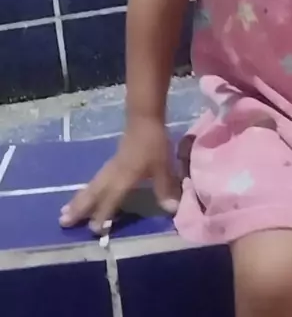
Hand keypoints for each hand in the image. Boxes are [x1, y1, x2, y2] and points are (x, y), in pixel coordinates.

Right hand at [59, 117, 180, 233]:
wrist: (144, 118)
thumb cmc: (153, 142)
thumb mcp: (163, 166)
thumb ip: (165, 188)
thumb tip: (172, 211)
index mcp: (124, 177)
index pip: (111, 199)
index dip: (103, 215)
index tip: (93, 231)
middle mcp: (112, 174)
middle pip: (93, 193)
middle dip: (79, 208)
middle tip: (62, 221)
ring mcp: (110, 167)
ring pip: (91, 186)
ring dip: (78, 200)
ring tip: (63, 212)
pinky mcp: (112, 162)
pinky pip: (95, 180)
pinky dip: (86, 191)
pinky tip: (83, 195)